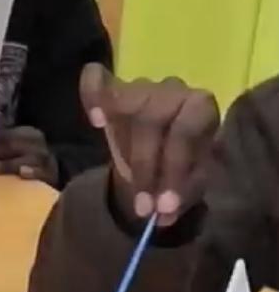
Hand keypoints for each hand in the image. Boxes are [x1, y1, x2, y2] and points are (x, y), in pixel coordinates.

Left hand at [0, 126, 57, 184]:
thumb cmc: (31, 159)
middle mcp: (36, 143)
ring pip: (21, 159)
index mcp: (26, 133)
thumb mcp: (17, 147)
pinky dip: (32, 172)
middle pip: (8, 145)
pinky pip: (42, 173)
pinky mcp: (52, 175)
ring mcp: (45, 159)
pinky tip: (23, 173)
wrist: (63, 170)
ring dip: (1, 164)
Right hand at [78, 63, 219, 225]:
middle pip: (151, 117)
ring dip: (123, 144)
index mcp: (200, 107)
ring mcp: (140, 84)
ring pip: (123, 102)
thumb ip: (178, 195)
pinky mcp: (111, 85)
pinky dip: (92, 95)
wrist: (160, 155)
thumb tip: (161, 214)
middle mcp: (173, 88)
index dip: (173, 166)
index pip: (184, 128)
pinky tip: (97, 121)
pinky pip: (95, 78)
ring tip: (125, 172)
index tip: (161, 204)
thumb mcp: (188, 184)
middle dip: (145, 165)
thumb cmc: (177, 167)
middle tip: (142, 203)